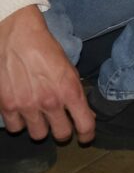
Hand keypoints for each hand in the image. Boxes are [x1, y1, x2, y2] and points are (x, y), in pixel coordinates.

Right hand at [0, 6, 91, 141]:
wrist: (17, 35)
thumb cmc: (46, 49)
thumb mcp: (69, 68)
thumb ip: (75, 92)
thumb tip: (84, 113)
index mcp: (70, 91)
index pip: (85, 125)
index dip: (87, 135)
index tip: (86, 137)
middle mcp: (50, 102)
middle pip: (61, 135)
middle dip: (64, 131)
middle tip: (61, 124)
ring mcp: (27, 106)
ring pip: (38, 135)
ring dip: (41, 128)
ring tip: (40, 116)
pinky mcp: (7, 105)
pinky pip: (16, 128)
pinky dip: (20, 122)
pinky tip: (23, 112)